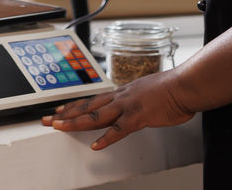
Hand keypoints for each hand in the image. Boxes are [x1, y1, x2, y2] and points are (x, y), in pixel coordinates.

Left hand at [41, 69, 194, 149]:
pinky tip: (96, 146)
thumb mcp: (146, 92)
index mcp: (121, 92)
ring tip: (59, 128)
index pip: (91, 100)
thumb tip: (133, 105)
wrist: (184, 85)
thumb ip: (135, 99)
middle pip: (86, 106)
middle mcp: (119, 97)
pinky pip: (119, 130)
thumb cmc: (170, 89)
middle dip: (64, 114)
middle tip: (47, 119)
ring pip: (95, 116)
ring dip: (75, 122)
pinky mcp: (138, 117)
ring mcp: (127, 106)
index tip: (58, 110)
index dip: (73, 106)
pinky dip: (106, 138)